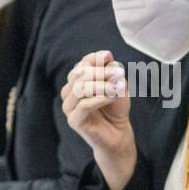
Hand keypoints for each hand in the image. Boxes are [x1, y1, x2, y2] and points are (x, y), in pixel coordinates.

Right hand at [61, 51, 135, 189]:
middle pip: (79, 74)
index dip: (94, 58)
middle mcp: (69, 92)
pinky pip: (83, 105)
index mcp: (78, 81)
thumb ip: (111, 71)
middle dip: (100, 71)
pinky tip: (112, 97)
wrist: (118, 133)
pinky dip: (100, 98)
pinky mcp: (74, 120)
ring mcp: (69, 107)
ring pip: (80, 88)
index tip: (108, 56)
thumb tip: (107, 56)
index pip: (82, 64)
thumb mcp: (117, 85)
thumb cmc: (116, 108)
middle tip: (119, 73)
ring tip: (118, 87)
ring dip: (101, 85)